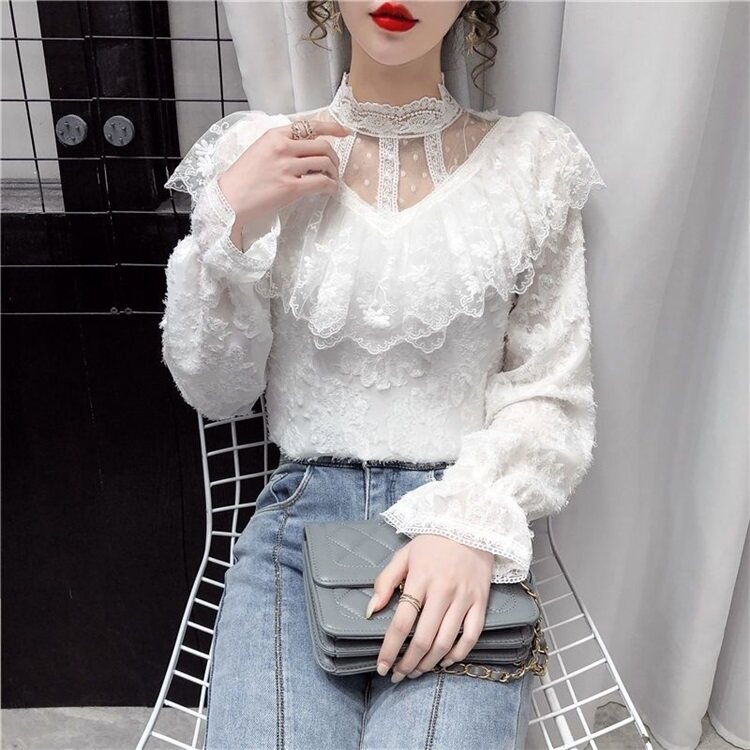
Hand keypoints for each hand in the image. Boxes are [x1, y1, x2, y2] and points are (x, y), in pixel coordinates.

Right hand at [217, 118, 351, 237]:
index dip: (331, 128)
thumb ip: (282, 147)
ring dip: (334, 173)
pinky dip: (331, 186)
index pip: (310, 126)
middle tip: (334, 168)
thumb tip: (307, 152)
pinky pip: (322, 182)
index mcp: (274, 135)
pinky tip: (329, 190)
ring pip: (325, 163)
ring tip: (331, 181)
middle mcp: (282, 147)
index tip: (344, 133)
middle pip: (323, 146)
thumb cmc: (243, 178)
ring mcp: (287, 167)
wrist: (229, 199)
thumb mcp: (260, 151)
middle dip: (334, 157)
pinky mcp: (291, 187)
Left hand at [365, 534, 494, 681]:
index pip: (402, 622)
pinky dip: (458, 654)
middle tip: (398, 675)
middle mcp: (443, 591)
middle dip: (408, 663)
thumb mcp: (404, 554)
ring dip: (429, 663)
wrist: (471, 525)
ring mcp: (464, 598)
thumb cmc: (433, 542)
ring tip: (417, 671)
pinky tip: (444, 661)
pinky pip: (471, 636)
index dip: (390, 649)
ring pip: (446, 642)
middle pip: (423, 638)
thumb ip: (385, 581)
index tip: (381, 665)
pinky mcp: (481, 601)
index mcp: (420, 579)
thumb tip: (371, 610)